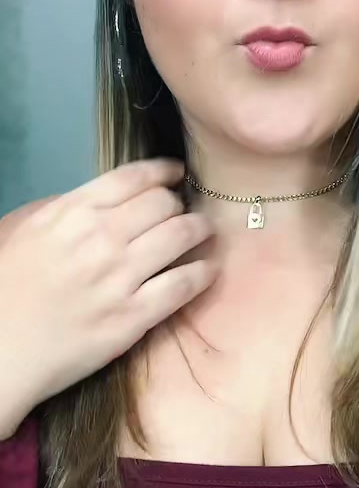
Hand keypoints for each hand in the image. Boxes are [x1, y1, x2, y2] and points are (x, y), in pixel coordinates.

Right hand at [0, 159, 215, 435]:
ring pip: (181, 235)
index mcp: (72, 211)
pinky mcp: (133, 317)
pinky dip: (203, 272)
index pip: (135, 177)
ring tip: (205, 232)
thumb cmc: (4, 286)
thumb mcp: (23, 228)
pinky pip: (183, 285)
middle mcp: (101, 237)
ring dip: (200, 229)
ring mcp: (120, 277)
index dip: (164, 170)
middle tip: (184, 211)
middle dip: (179, 203)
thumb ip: (63, 208)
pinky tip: (208, 269)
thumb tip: (103, 201)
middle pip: (163, 204)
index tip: (177, 173)